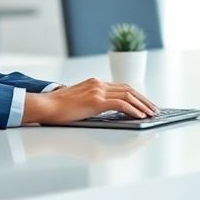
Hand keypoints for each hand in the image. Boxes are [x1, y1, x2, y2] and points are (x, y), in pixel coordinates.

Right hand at [22, 78, 159, 124]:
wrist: (45, 106)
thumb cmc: (58, 108)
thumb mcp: (79, 102)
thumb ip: (92, 102)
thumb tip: (105, 110)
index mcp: (95, 83)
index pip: (122, 87)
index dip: (137, 96)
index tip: (146, 104)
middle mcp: (98, 84)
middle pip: (129, 89)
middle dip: (144, 100)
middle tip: (155, 110)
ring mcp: (97, 91)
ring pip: (128, 95)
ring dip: (143, 105)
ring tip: (152, 114)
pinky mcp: (96, 101)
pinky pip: (121, 104)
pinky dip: (133, 109)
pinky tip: (140, 116)